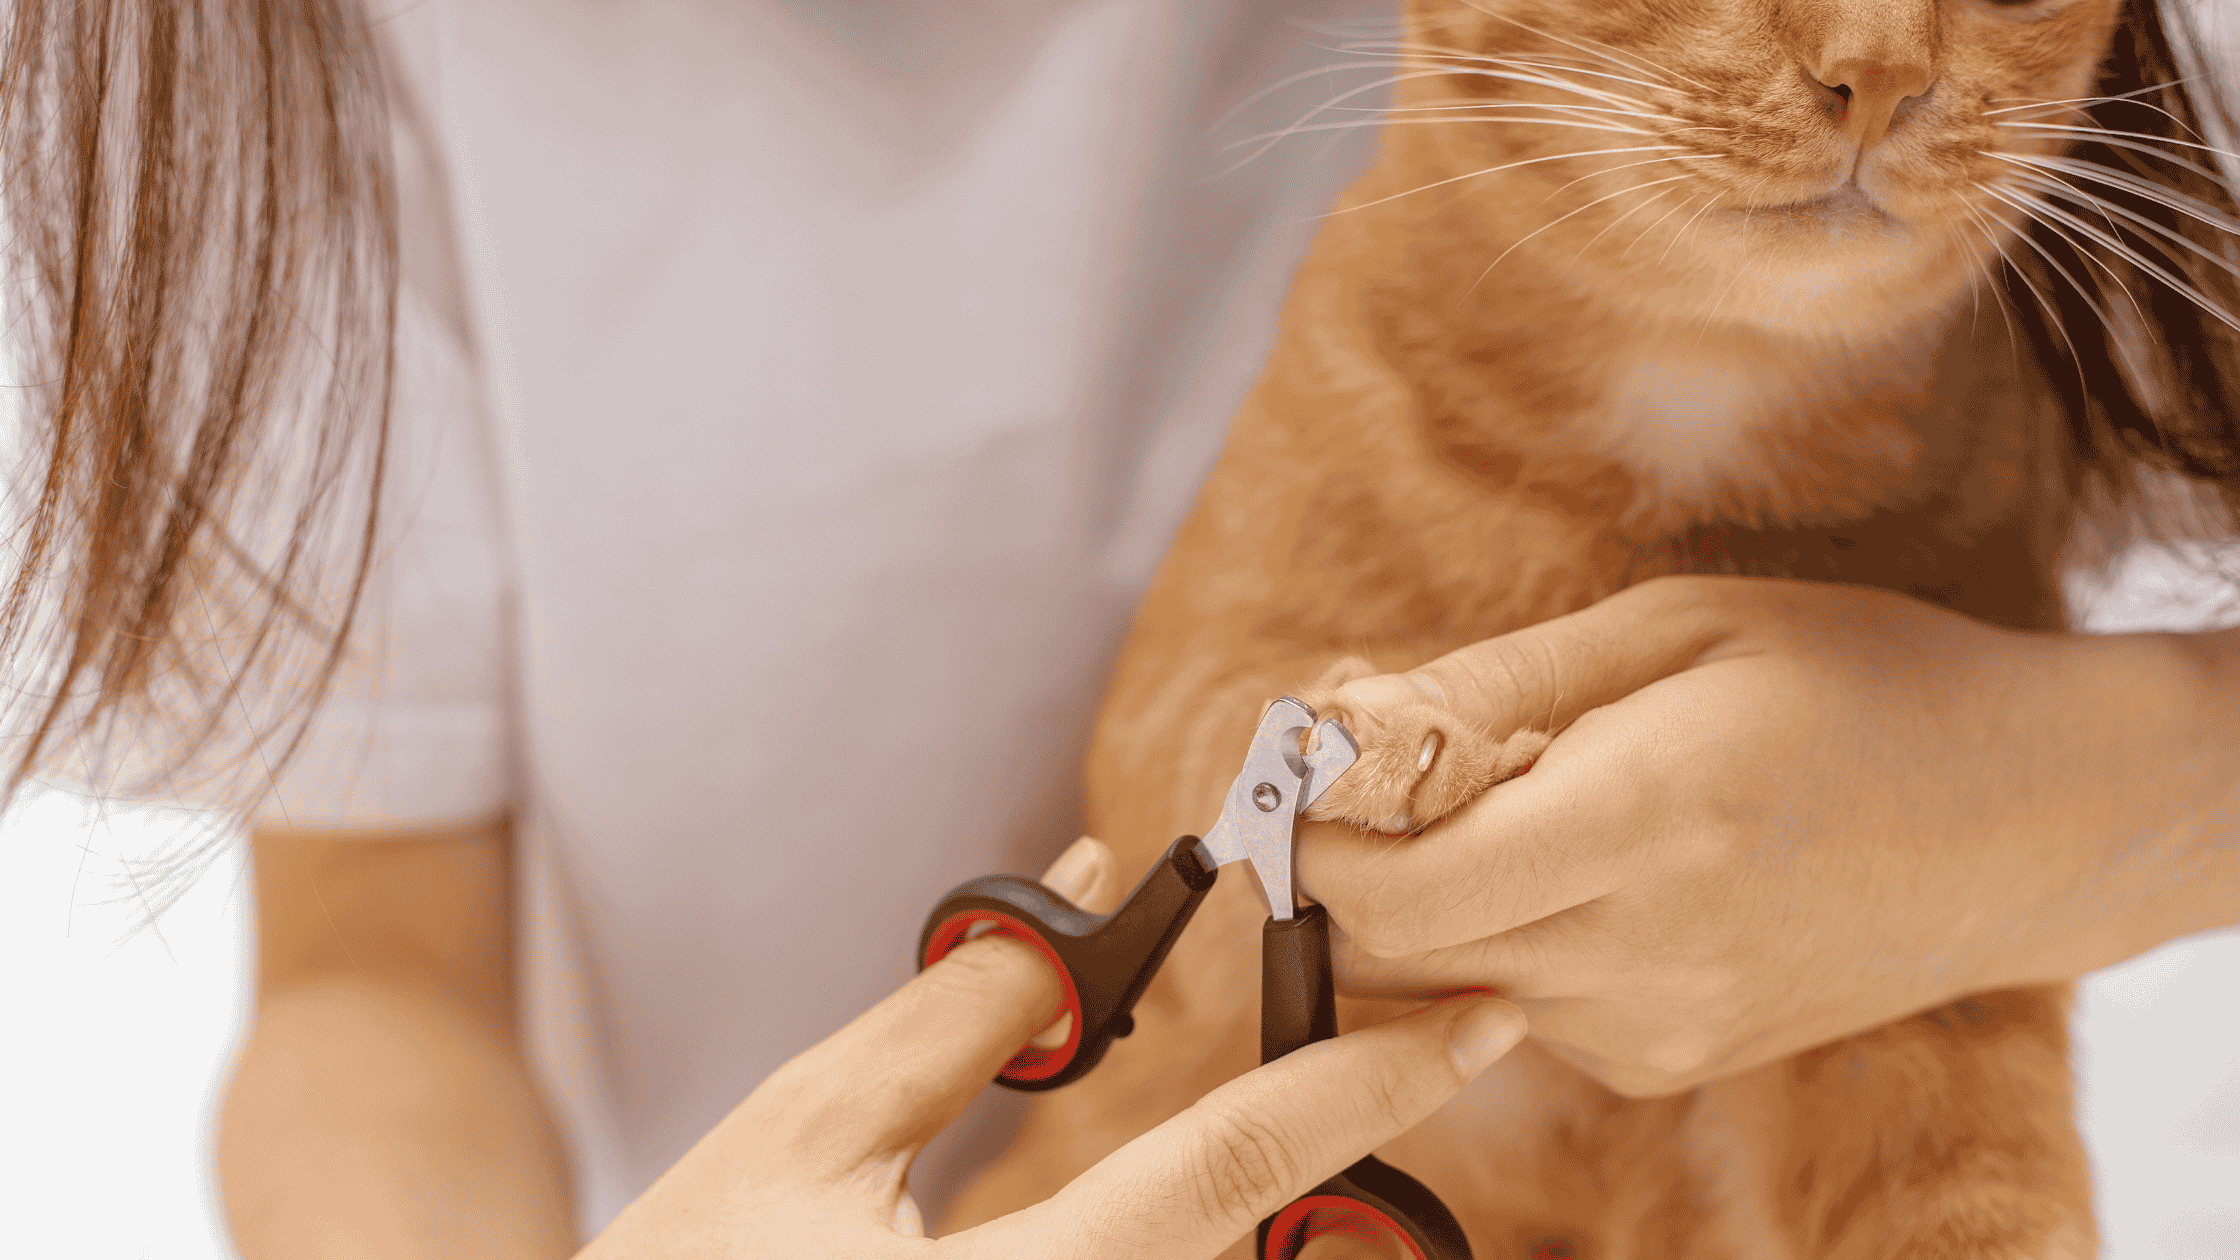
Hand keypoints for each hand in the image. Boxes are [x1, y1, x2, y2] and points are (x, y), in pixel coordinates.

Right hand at [579, 838, 1527, 1258]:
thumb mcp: (800, 1134)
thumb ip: (959, 1015)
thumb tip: (1091, 889)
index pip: (1236, 1168)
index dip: (1377, 1077)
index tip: (1488, 1017)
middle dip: (1347, 1168)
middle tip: (1412, 1054)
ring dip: (1273, 1233)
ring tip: (1296, 1126)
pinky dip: (1187, 1259)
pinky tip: (1178, 1211)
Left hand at [1296, 575, 2237, 1096]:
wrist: (2031, 820)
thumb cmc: (1862, 684)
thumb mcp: (1678, 628)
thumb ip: (1496, 684)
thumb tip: (1346, 720)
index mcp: (1647, 821)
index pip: (1398, 892)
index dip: (1320, 838)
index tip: (1308, 767)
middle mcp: (1643, 953)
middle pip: (1395, 951)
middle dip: (1349, 863)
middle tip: (1369, 767)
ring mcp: (1658, 1027)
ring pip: (1446, 983)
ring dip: (1427, 895)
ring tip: (1500, 796)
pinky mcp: (1669, 1060)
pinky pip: (1518, 1005)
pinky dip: (1502, 934)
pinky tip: (1578, 859)